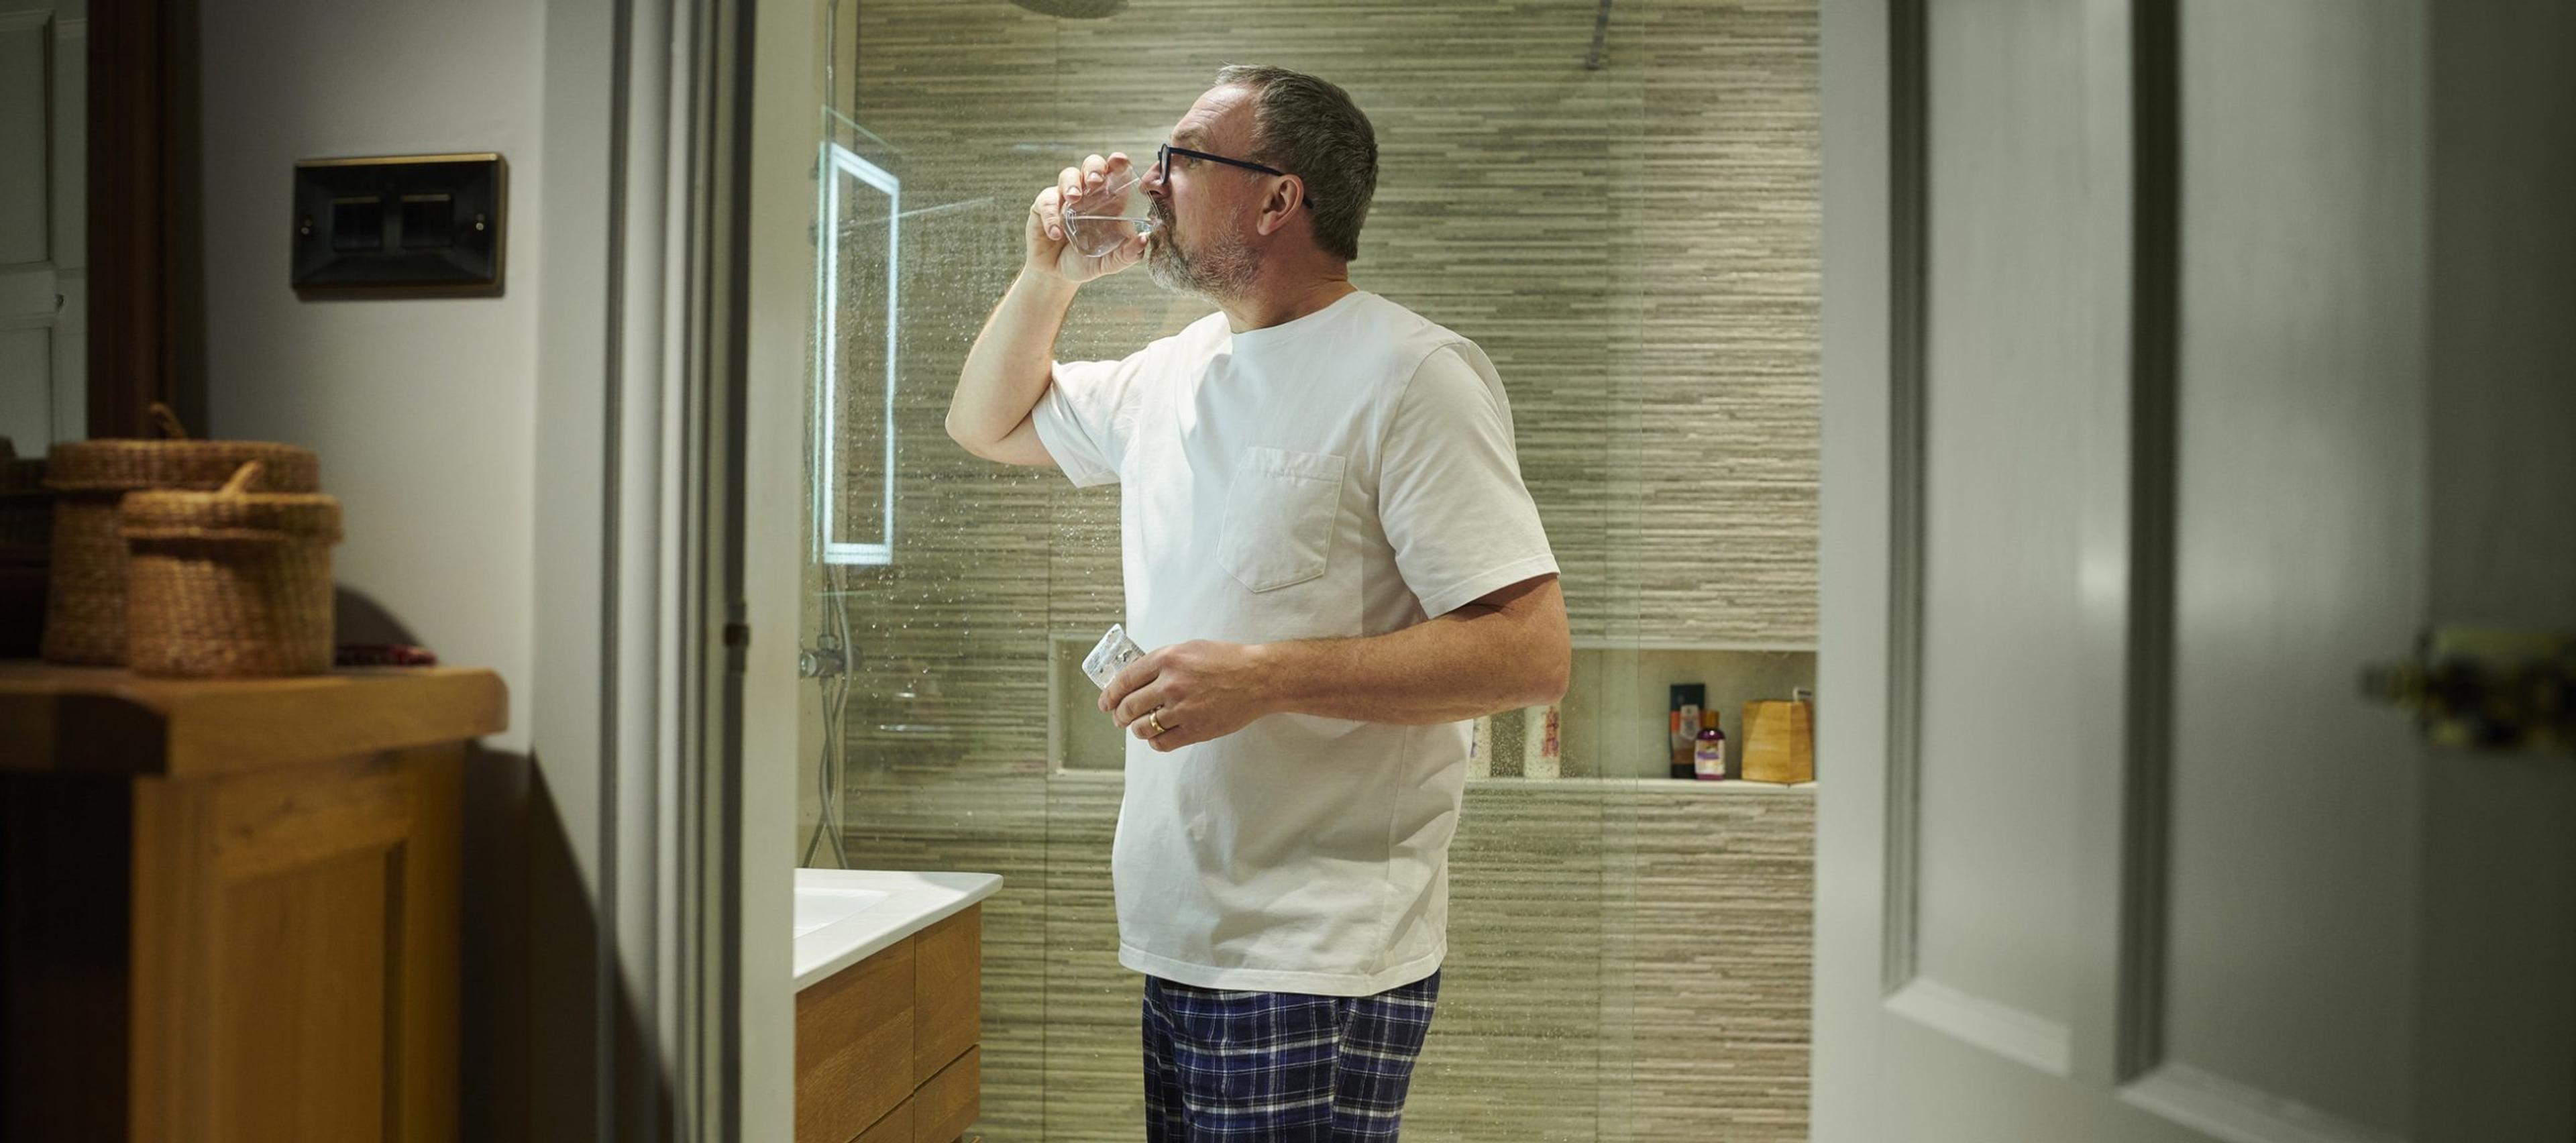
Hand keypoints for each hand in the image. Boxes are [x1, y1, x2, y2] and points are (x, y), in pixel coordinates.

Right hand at [1026, 152, 1149, 284]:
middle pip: (1091, 165)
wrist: (1058, 275)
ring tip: (1074, 199)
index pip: (1115, 173)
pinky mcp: (1043, 207)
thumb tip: (1144, 241)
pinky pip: (1046, 201)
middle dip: (1094, 168)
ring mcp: (1064, 197)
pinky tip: (1056, 233)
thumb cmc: (1087, 262)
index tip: (1120, 162)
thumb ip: (1127, 254)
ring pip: (1067, 175)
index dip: (1118, 163)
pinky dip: (1051, 215)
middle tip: (1095, 182)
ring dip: (1071, 184)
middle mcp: (1088, 193)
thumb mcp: (1110, 262)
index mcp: (1109, 200)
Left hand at [1100, 640, 1275, 752]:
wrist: (1258, 678)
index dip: (1110, 695)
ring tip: (1140, 728)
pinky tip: (1158, 737)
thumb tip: (1137, 677)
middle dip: (1119, 715)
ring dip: (1136, 730)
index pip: (1124, 680)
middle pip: (1129, 707)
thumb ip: (1163, 662)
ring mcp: (1182, 709)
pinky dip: (1155, 742)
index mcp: (1167, 659)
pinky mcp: (1195, 729)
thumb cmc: (1227, 660)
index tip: (1105, 702)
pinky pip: (1162, 743)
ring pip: (1142, 728)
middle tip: (1120, 717)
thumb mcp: (1189, 649)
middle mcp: (1170, 684)